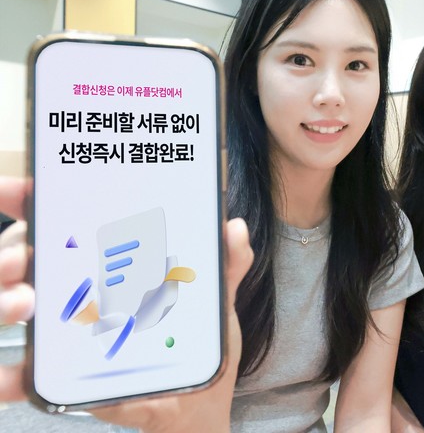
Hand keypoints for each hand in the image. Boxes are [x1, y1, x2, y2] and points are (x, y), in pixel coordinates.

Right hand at [0, 176, 253, 431]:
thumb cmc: (195, 339)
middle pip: (20, 256)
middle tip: (24, 257)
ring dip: (4, 299)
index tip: (19, 188)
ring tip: (26, 303)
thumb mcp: (214, 296)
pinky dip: (6, 375)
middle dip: (9, 250)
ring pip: (10, 303)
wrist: (194, 402)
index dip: (31, 197)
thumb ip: (226, 262)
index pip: (58, 217)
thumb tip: (234, 229)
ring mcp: (61, 330)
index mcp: (106, 259)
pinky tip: (9, 377)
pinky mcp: (58, 373)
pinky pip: (18, 372)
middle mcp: (74, 287)